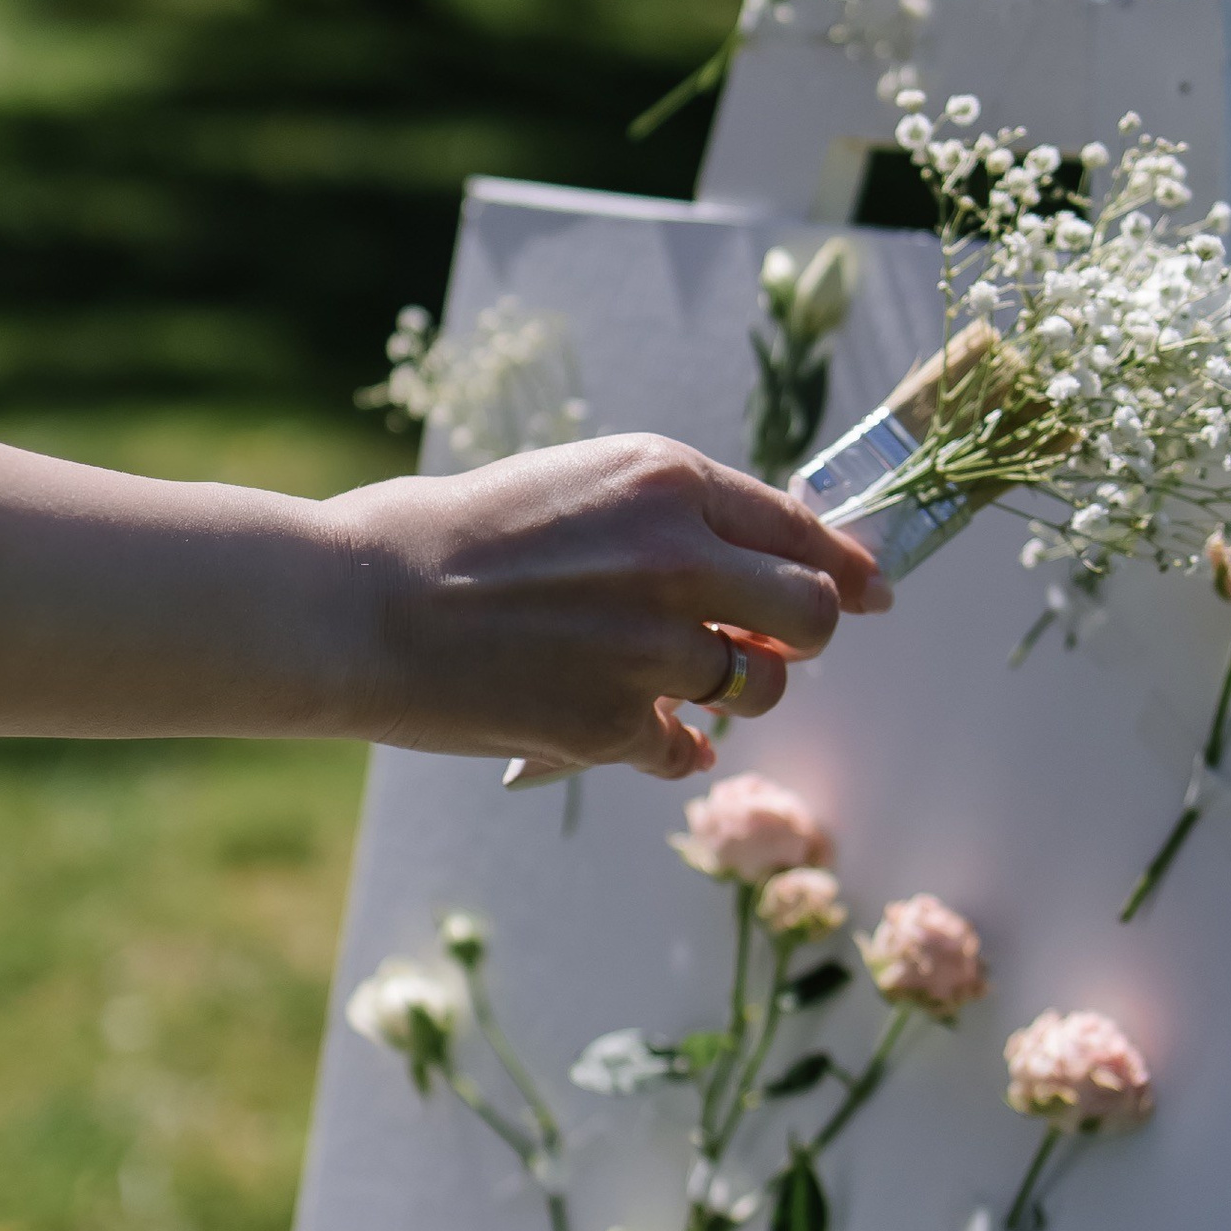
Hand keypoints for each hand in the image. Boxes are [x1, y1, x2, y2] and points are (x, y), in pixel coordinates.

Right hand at [328, 434, 889, 778]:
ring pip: (758, 692)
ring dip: (733, 696)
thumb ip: (667, 518)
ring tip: (677, 687)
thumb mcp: (574, 485)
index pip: (799, 528)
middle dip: (801, 639)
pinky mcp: (614, 724)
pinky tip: (638, 737)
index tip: (873, 592)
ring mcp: (651, 648)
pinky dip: (669, 749)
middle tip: (764, 650)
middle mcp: (678, 559)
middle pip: (812, 617)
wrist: (357, 603)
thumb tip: (751, 561)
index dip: (846, 568)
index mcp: (668, 481)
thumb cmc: (449, 535)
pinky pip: (685, 749)